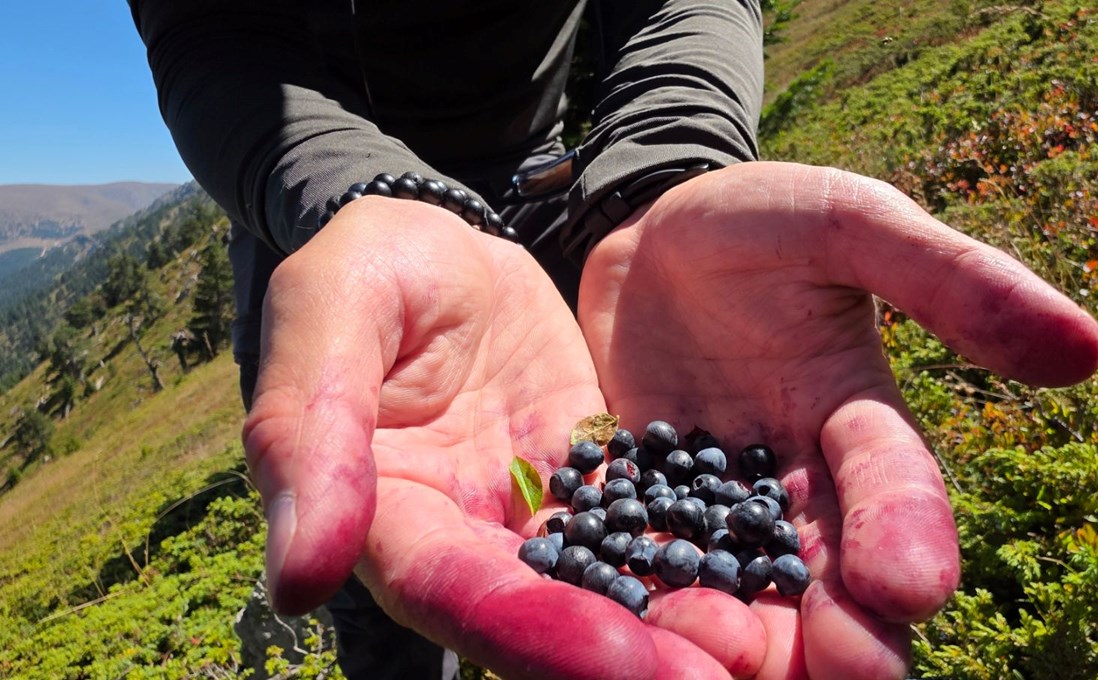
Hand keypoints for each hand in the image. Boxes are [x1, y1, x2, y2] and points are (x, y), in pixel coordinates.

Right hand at [241, 197, 750, 677]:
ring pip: (604, 584)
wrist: (448, 247)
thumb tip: (297, 579)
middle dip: (623, 656)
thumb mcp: (329, 313)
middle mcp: (464, 536)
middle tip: (717, 678)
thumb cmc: (370, 267)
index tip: (620, 664)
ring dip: (674, 624)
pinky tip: (760, 579)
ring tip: (754, 652)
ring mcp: (536, 514)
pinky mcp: (594, 479)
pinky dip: (695, 557)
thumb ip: (309, 429)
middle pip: (540, 615)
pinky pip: (645, 525)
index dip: (529, 632)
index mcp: (387, 514)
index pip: (452, 592)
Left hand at [577, 162, 1097, 678]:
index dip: (906, 538)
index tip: (907, 589)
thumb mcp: (853, 226)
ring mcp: (711, 499)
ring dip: (728, 631)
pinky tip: (614, 616)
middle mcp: (796, 483)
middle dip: (830, 635)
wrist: (658, 234)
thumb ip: (949, 279)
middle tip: (830, 674)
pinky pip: (635, 552)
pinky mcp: (636, 498)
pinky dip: (631, 587)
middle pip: (824, 579)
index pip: (895, 492)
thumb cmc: (768, 219)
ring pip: (731, 586)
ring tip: (702, 655)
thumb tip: (1085, 349)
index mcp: (860, 422)